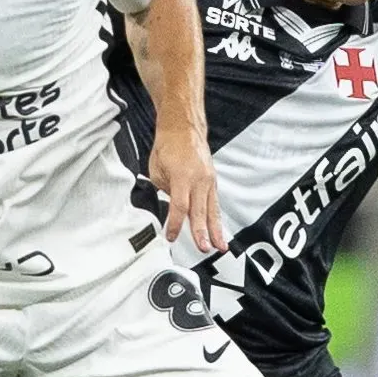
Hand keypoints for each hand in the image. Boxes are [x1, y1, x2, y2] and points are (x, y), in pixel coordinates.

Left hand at [148, 125, 225, 252]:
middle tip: (204, 248)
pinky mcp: (213, 181)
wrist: (184, 128)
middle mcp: (199, 179)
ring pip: (212, 210)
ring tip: (220, 246)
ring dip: (216, 230)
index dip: (175, 224)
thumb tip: (170, 205)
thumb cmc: (169, 145)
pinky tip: (219, 230)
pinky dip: (217, 218)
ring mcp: (209, 180)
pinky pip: (214, 203)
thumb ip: (164, 190)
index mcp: (183, 176)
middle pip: (200, 211)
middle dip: (202, 232)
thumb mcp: (157, 170)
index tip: (170, 236)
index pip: (179, 206)